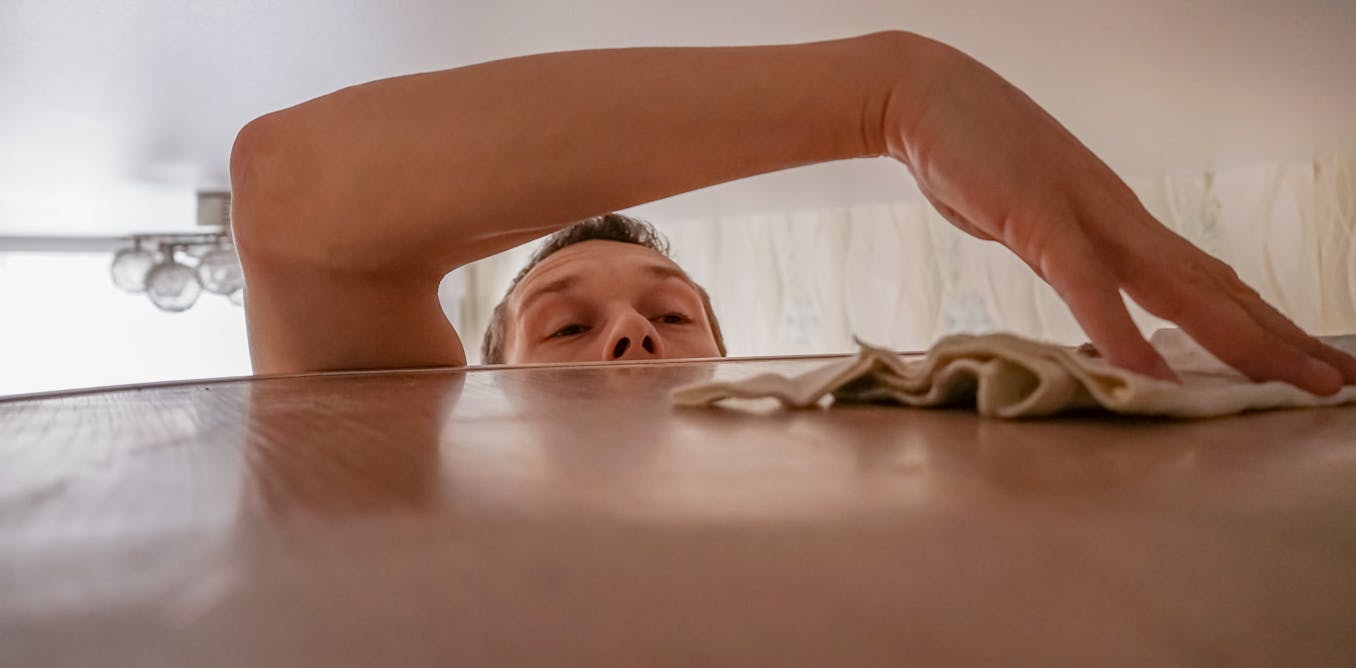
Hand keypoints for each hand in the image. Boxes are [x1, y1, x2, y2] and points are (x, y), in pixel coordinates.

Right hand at [886, 39, 1355, 393]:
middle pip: (1216, 289)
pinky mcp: (1037, 219)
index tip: (1303, 359)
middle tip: (1337, 378)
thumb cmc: (974, 156)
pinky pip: (1086, 284)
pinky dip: (1120, 331)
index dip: (1260, 321)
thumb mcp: (1030, 218)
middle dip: (1279, 337)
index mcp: (1119, 224)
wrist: (926, 95)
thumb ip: (1063, 257)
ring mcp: (1085, 217)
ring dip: (1238, 336)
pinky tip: (1150, 373)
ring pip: (1177, 287)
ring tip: (1287, 378)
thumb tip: (1083, 294)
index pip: (1207, 282)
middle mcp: (1120, 221)